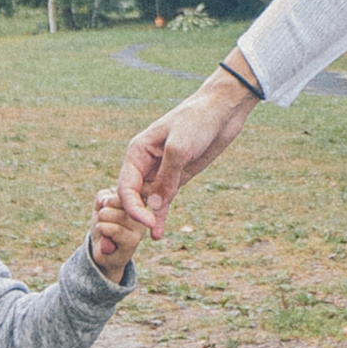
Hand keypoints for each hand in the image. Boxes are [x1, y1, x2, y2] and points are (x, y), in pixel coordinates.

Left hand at [90, 184, 144, 277]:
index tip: (107, 209)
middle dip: (103, 211)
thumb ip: (104, 196)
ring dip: (100, 222)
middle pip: (112, 200)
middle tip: (108, 223)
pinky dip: (102, 230)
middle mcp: (143, 212)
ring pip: (109, 214)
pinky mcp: (133, 240)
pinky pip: (113, 229)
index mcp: (138, 200)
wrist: (104, 253)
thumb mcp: (101, 205)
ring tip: (107, 231)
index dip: (107, 200)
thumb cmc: (104, 226)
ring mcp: (139, 226)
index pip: (120, 190)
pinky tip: (106, 238)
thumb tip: (106, 201)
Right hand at [117, 69, 260, 236]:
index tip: (148, 221)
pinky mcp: (178, 177)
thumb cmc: (196, 121)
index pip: (125, 186)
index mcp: (137, 152)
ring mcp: (162, 172)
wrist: (221, 111)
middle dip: (136, 215)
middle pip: (133, 196)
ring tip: (151, 237)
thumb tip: (153, 206)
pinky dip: (161, 215)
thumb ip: (166, 178)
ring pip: (148, 201)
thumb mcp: (179, 148)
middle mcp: (145, 163)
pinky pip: (165, 200)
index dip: (133, 207)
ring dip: (148, 219)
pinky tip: (158, 233)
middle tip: (144, 233)